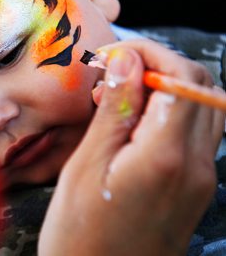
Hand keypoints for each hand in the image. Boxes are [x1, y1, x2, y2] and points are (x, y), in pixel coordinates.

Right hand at [39, 40, 224, 254]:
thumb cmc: (80, 233)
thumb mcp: (86, 167)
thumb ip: (115, 111)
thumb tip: (128, 60)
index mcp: (166, 155)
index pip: (180, 77)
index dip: (149, 52)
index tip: (113, 55)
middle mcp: (197, 164)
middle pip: (201, 86)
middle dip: (161, 64)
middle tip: (116, 72)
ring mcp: (202, 178)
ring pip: (206, 107)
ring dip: (170, 86)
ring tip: (125, 94)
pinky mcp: (196, 187)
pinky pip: (198, 132)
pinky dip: (173, 111)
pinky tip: (137, 122)